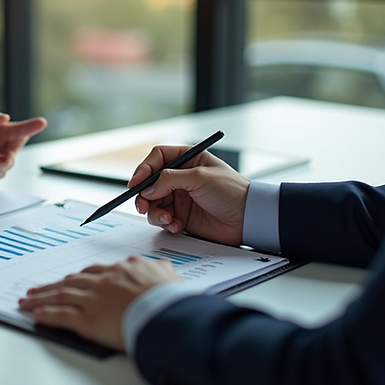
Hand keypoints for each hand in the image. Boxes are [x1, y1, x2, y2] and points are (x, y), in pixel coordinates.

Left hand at [18, 255, 181, 350]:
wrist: (167, 314)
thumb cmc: (171, 300)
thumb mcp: (170, 278)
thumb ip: (161, 270)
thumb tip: (162, 267)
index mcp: (122, 270)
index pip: (93, 272)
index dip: (77, 277)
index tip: (68, 280)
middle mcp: (104, 281)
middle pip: (71, 281)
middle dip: (51, 286)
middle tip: (37, 289)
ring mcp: (94, 300)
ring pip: (61, 295)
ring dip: (41, 298)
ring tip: (27, 300)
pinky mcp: (88, 320)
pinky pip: (62, 316)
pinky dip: (47, 315)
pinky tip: (36, 315)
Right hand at [131, 146, 249, 245]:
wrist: (248, 219)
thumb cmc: (232, 192)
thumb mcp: (200, 177)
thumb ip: (170, 179)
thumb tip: (148, 189)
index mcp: (188, 160)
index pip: (157, 159)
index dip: (144, 169)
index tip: (136, 183)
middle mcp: (181, 178)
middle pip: (150, 183)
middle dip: (144, 195)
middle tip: (142, 205)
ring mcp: (180, 197)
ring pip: (153, 203)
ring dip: (155, 212)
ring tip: (168, 219)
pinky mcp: (181, 216)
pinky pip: (162, 219)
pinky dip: (165, 223)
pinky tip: (177, 225)